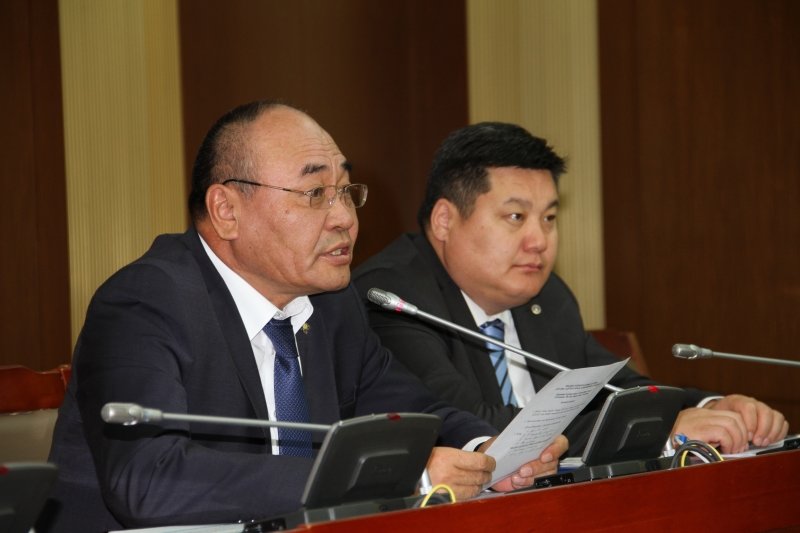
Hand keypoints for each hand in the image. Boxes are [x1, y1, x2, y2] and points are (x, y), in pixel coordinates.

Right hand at [425, 446, 494, 499]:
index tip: (491, 463)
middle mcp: (449, 474)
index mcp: (449, 458)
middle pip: (479, 476)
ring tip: (479, 481)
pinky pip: (465, 497)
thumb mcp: (444, 452)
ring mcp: (448, 488)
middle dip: (486, 474)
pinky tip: (470, 489)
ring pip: (474, 488)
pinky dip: (470, 493)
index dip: (489, 462)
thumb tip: (480, 462)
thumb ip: (462, 457)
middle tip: (487, 472)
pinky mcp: (446, 498)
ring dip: (480, 484)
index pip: (479, 462)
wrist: (411, 472)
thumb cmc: (427, 461)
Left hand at [484, 434, 567, 491]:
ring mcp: (543, 469)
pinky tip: (516, 481)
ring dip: (531, 477)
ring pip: (546, 475)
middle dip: (537, 467)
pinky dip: (526, 484)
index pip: (560, 443)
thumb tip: (512, 440)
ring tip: (516, 477)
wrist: (494, 464)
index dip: (555, 450)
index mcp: (544, 439)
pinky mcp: (537, 481)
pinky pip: (537, 484)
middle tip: (523, 470)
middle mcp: (547, 454)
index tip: (543, 457)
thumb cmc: (502, 448)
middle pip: (552, 463)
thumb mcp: (504, 440)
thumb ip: (510, 439)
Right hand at [673, 395, 787, 453]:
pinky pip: (723, 433)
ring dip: (737, 439)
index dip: (741, 428)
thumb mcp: (694, 433)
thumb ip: (709, 434)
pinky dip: (729, 443)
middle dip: (742, 434)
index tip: (740, 441)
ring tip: (732, 450)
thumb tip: (732, 445)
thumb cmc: (674, 441)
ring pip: (732, 423)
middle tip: (739, 447)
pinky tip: (723, 450)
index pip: (732, 414)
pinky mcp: (699, 430)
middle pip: (735, 418)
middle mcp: (703, 414)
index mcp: (702, 414)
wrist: (657, 440)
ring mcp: (701, 420)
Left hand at [708, 394, 787, 446]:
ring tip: (763, 443)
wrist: (722, 412)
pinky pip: (782, 422)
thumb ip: (722, 426)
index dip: (750, 423)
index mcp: (737, 401)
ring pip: (776, 416)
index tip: (748, 436)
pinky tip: (770, 441)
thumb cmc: (719, 417)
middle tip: (757, 442)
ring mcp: (763, 408)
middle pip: (765, 411)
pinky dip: (779, 433)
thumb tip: (725, 439)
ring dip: (771, 432)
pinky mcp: (771, 416)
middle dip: (762, 429)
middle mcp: (752, 403)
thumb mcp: (717, 419)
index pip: (748, 407)